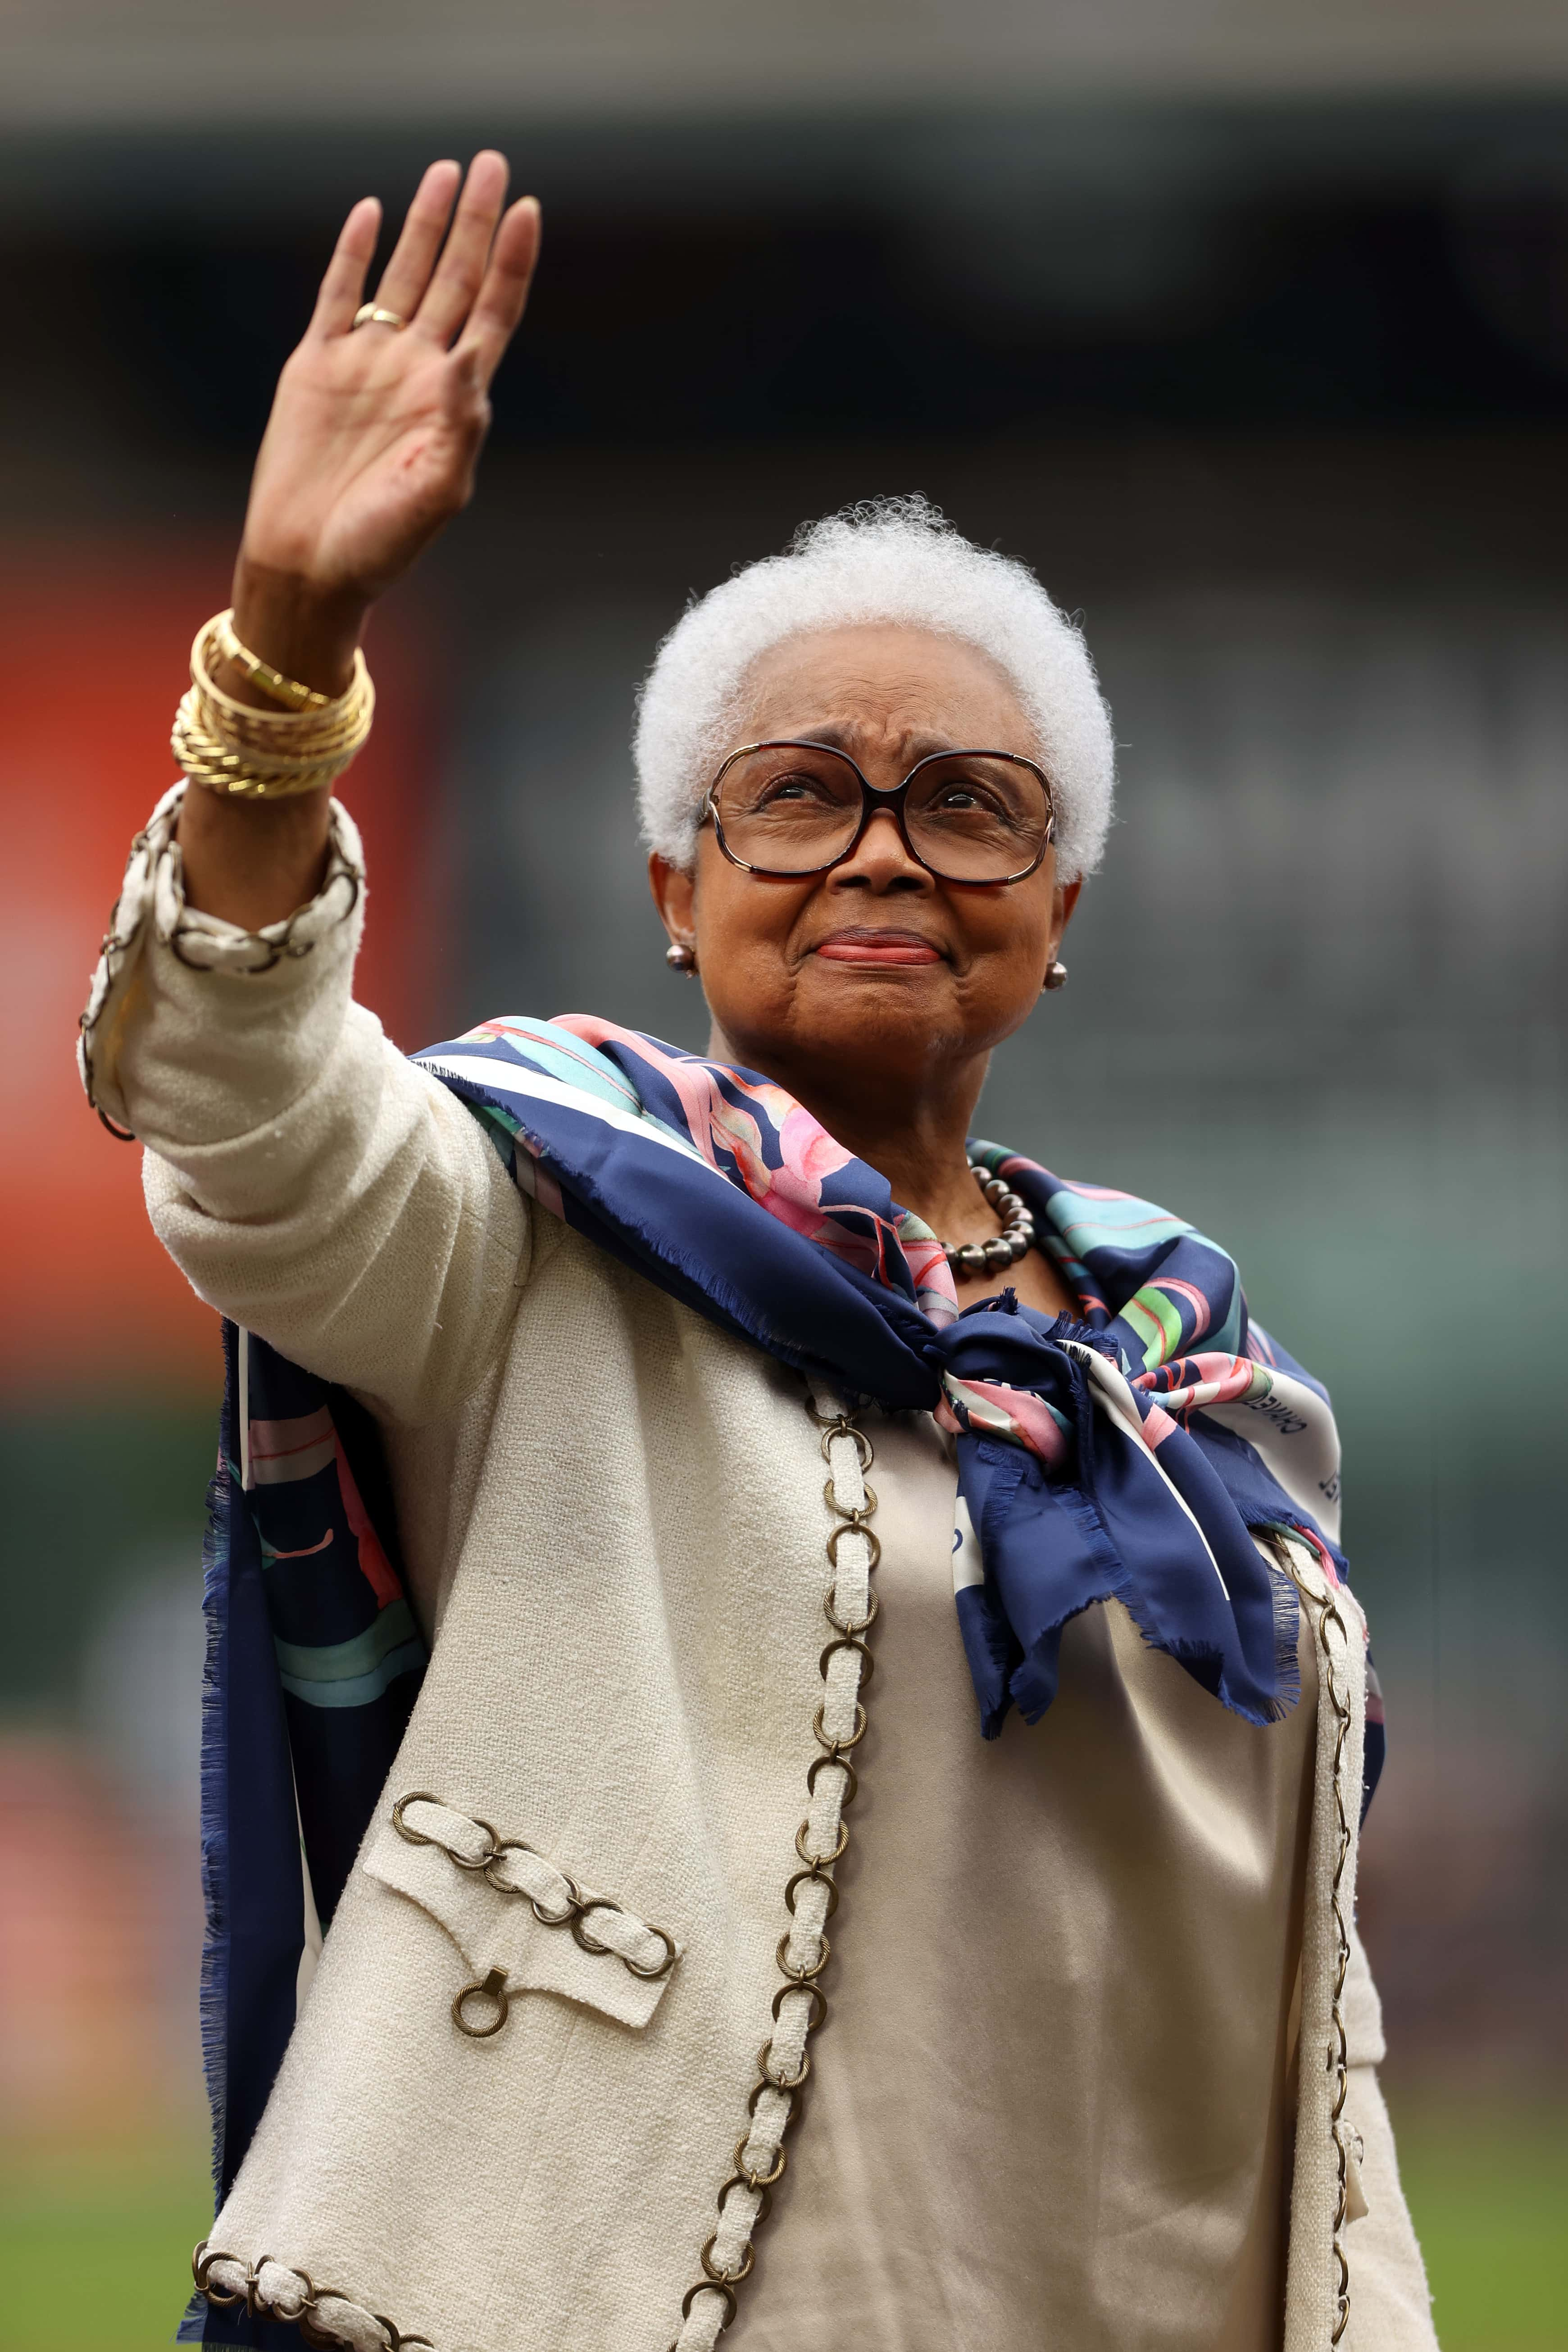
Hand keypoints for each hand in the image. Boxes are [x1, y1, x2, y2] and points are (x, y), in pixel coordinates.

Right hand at [231, 152, 539, 690]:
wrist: (309, 565)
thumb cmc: (379, 546)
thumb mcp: (433, 495)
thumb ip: (458, 432)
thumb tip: (470, 367)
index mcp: (453, 402)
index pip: (492, 314)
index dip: (511, 263)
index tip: (528, 210)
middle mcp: (416, 372)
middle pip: (455, 280)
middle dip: (474, 223)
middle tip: (493, 162)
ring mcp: (368, 364)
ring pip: (403, 276)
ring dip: (425, 225)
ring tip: (446, 171)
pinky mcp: (317, 365)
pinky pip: (339, 295)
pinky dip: (354, 254)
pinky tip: (372, 213)